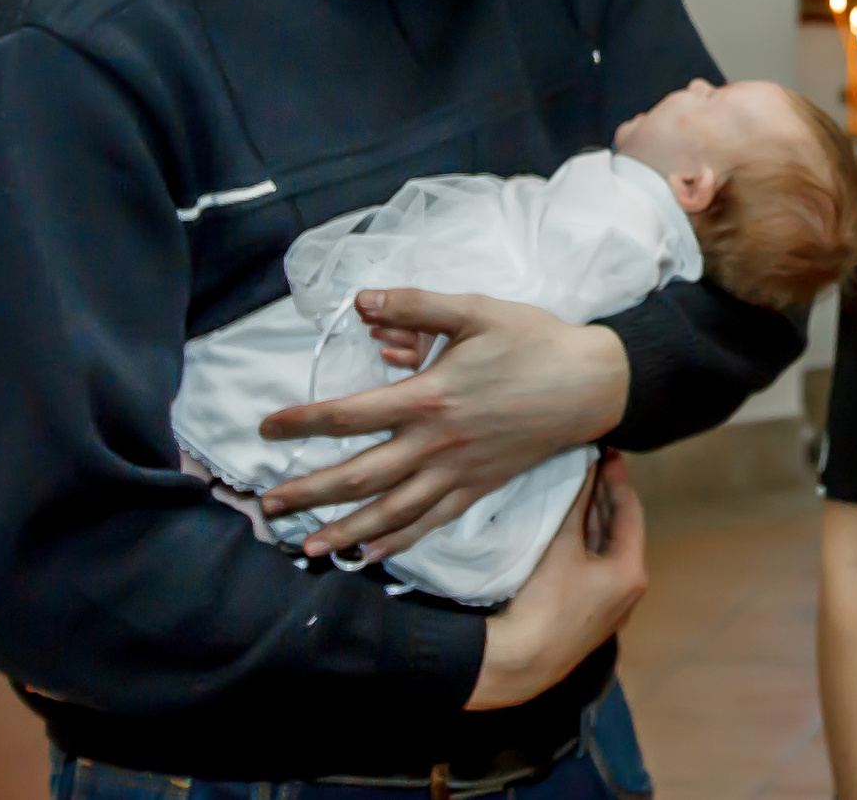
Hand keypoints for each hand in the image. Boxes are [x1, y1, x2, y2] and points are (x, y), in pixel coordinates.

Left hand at [256, 289, 629, 560]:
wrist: (591, 383)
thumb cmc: (533, 341)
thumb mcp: (476, 310)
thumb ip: (416, 306)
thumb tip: (360, 301)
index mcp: (430, 396)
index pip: (350, 416)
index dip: (303, 422)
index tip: (267, 428)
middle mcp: (437, 443)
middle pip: (359, 477)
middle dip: (307, 492)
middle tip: (265, 504)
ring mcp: (458, 471)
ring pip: (391, 512)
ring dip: (344, 530)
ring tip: (306, 545)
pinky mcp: (479, 487)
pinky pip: (431, 522)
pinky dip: (397, 542)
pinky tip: (369, 555)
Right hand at [467, 460, 646, 711]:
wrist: (519, 664)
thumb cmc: (546, 604)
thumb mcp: (562, 546)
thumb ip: (576, 503)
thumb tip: (587, 466)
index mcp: (631, 572)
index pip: (630, 512)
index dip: (617, 480)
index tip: (608, 454)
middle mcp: (628, 591)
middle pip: (619, 532)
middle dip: (604, 499)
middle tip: (591, 467)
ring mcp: (608, 607)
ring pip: (604, 552)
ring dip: (592, 522)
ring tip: (578, 490)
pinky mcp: (586, 617)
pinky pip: (591, 571)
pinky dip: (583, 546)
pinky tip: (566, 531)